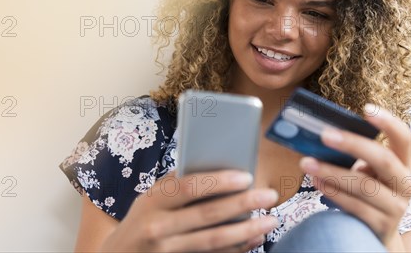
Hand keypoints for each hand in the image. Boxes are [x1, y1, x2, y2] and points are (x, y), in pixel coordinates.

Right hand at [100, 170, 279, 251]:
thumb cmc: (141, 220)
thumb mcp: (149, 198)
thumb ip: (176, 184)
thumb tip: (216, 165)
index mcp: (153, 201)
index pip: (189, 187)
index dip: (219, 181)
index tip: (246, 176)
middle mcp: (158, 226)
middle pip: (207, 215)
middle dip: (242, 204)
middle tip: (268, 196)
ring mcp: (167, 250)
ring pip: (213, 241)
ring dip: (246, 231)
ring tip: (270, 220)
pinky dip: (236, 249)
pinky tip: (253, 240)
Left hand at [299, 104, 410, 249]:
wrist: (374, 233)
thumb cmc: (365, 192)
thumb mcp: (365, 171)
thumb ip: (351, 154)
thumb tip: (318, 134)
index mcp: (403, 163)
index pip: (404, 137)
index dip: (388, 122)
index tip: (366, 108)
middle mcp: (405, 184)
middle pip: (383, 159)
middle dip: (352, 144)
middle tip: (323, 134)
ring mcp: (396, 207)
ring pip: (364, 185)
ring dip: (331, 172)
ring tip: (307, 162)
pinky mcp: (382, 226)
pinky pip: (355, 206)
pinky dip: (333, 192)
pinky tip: (316, 182)